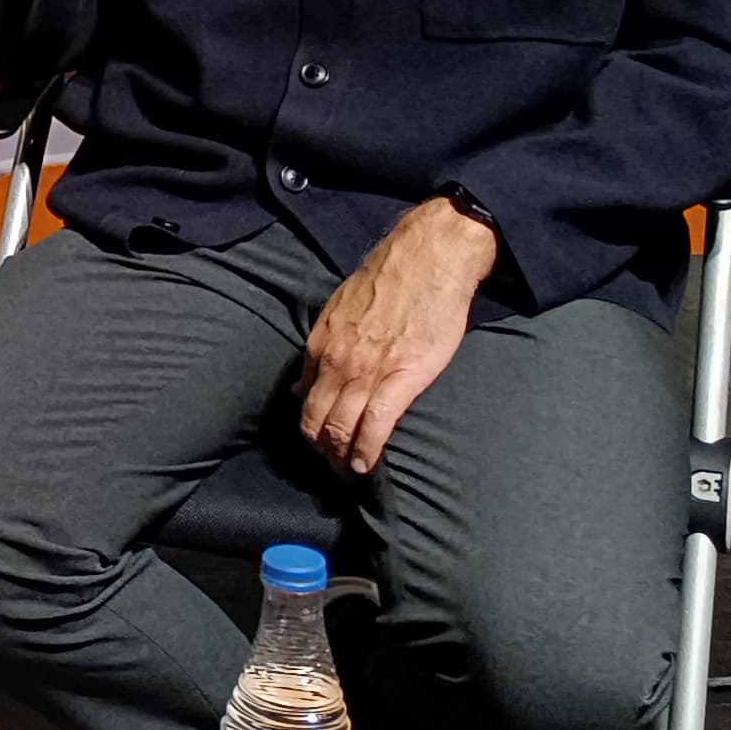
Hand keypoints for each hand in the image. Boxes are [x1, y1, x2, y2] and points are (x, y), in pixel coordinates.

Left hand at [299, 199, 500, 476]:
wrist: (428, 259)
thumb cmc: (389, 282)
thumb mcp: (340, 312)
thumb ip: (321, 351)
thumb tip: (302, 384)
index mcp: (322, 346)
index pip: (305, 401)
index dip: (311, 428)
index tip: (320, 443)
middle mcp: (337, 362)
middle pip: (317, 420)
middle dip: (322, 450)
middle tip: (333, 465)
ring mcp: (367, 371)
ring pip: (341, 427)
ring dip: (341, 457)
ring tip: (349, 470)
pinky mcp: (402, 378)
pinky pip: (376, 425)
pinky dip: (367, 451)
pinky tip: (366, 465)